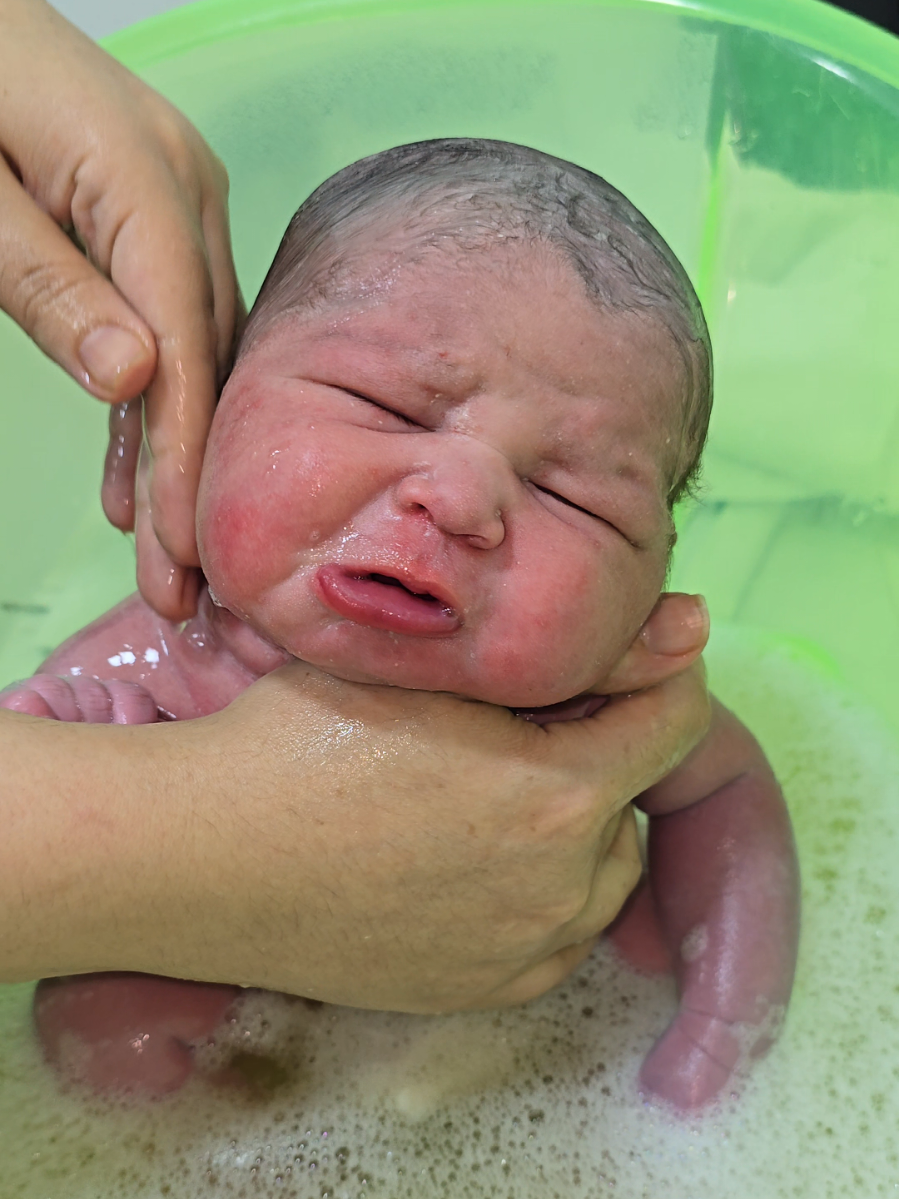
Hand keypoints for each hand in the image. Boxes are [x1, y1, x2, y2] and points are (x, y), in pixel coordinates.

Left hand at [0, 0, 242, 618]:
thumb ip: (47, 285)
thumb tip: (132, 378)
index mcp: (144, 174)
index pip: (184, 341)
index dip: (184, 452)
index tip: (180, 548)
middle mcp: (185, 186)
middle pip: (205, 355)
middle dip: (192, 474)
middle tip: (180, 585)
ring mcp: (178, 195)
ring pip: (195, 346)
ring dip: (173, 450)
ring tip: (160, 552)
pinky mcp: (155, 210)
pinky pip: (170, 317)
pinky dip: (150, 397)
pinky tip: (136, 472)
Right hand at [0, 593, 707, 1005]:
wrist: (202, 852)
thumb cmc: (299, 739)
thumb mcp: (431, 667)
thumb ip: (580, 653)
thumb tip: (693, 623)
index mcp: (558, 792)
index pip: (675, 720)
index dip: (647, 677)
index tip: (605, 668)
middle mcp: (559, 887)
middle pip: (635, 797)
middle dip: (597, 753)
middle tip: (511, 731)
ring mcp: (522, 951)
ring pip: (603, 870)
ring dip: (575, 827)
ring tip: (485, 793)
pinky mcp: (483, 991)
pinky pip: (556, 931)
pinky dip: (538, 891)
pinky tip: (465, 856)